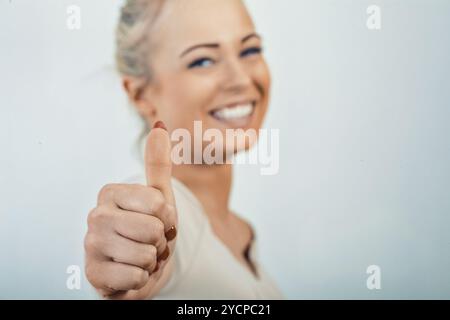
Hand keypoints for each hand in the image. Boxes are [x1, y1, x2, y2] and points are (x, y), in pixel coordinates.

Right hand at [84, 121, 177, 298]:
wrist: (144, 267)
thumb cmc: (151, 230)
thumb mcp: (160, 197)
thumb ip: (158, 164)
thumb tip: (160, 126)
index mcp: (110, 193)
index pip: (158, 204)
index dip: (167, 218)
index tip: (158, 221)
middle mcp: (95, 216)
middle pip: (152, 230)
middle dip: (160, 241)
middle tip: (150, 242)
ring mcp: (91, 245)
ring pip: (145, 255)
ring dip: (152, 261)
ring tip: (141, 257)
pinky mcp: (93, 274)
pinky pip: (135, 277)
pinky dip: (141, 279)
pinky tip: (131, 274)